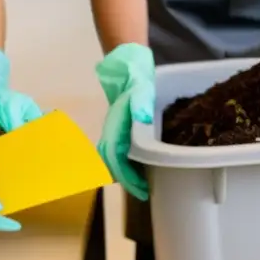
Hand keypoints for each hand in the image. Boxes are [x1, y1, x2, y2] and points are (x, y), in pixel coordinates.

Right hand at [95, 43, 154, 200]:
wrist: (127, 66)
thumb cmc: (134, 77)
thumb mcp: (140, 87)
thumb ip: (140, 102)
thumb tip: (143, 119)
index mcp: (117, 125)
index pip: (116, 158)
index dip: (127, 176)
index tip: (141, 190)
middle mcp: (114, 131)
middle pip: (114, 163)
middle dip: (128, 180)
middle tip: (145, 192)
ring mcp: (117, 130)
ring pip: (117, 158)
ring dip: (128, 173)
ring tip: (145, 185)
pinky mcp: (123, 128)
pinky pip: (123, 151)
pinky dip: (131, 162)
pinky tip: (144, 166)